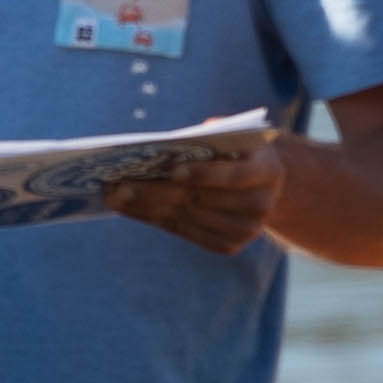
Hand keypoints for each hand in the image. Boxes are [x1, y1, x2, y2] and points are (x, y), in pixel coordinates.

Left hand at [104, 128, 288, 257]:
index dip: (204, 173)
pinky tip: (128, 209)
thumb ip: (205, 140)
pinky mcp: (229, 245)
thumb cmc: (234, 150)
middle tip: (121, 185)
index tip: (173, 170)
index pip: (234, 175)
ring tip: (115, 196)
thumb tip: (161, 148)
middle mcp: (260, 205)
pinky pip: (185, 233)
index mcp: (267, 171)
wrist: (261, 183)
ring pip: (187, 218)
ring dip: (146, 207)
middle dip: (157, 191)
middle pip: (201, 199)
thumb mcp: (228, 137)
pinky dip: (153, 219)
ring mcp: (246, 230)